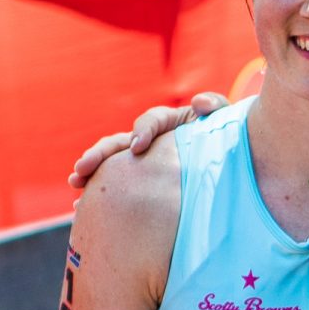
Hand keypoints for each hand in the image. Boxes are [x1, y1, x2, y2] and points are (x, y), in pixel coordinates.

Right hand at [68, 92, 224, 188]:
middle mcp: (149, 140)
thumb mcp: (225, 121)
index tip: (138, 146)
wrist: (232, 164)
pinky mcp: (139, 182)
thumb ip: (215, 106)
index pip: (150, 122)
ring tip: (76, 183)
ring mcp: (141, 162)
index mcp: (169, 123)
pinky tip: (82, 206)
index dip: (143, 130)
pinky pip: (115, 185)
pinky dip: (98, 192)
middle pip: (119, 142)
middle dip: (100, 154)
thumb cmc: (227, 140)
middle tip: (83, 168)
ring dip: (90, 171)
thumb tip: (199, 103)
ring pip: (111, 164)